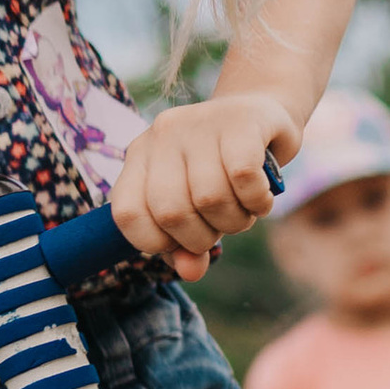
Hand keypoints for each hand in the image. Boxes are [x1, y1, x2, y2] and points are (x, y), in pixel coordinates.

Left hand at [110, 90, 294, 279]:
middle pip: (170, 211)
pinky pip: (243, 176)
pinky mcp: (240, 121)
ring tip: (244, 209)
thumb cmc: (222, 171)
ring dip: (235, 221)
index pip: (126, 214)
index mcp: (140, 156)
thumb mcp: (195, 209)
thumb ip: (184, 245)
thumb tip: (189, 272)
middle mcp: (162, 135)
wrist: (262, 116)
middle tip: (220, 226)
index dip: (156, 242)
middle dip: (200, 238)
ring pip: (210, 198)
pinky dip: (257, 201)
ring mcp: (199, 123)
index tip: (182, 241)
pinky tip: (261, 198)